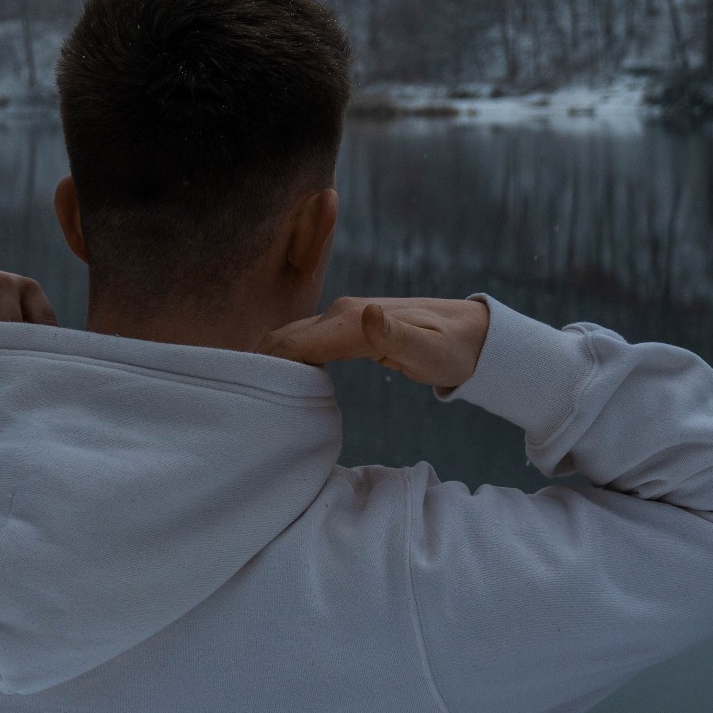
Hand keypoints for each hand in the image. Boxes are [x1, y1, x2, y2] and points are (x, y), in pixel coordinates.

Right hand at [260, 295, 489, 392]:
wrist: (473, 334)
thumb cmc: (453, 349)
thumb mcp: (430, 351)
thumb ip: (396, 337)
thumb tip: (365, 314)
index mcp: (352, 320)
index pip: (295, 343)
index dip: (268, 368)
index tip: (247, 396)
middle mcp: (342, 312)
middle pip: (286, 338)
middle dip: (260, 364)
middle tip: (239, 400)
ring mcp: (344, 318)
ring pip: (293, 337)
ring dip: (270, 360)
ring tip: (249, 392)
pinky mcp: (348, 327)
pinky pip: (308, 341)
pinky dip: (288, 357)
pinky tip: (279, 378)